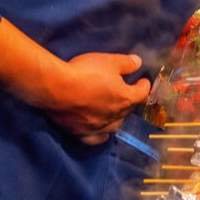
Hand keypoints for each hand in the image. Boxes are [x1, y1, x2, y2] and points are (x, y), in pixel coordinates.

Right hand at [33, 53, 150, 143]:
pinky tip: (101, 133)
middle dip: (130, 100)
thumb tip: (138, 63)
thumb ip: (126, 63)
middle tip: (126, 92)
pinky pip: (96, 138)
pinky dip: (101, 135)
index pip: (142, 93)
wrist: (56, 88)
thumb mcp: (109, 61)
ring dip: (117, 117)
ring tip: (114, 110)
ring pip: (114, 125)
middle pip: (128, 110)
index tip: (143, 81)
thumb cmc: (85, 73)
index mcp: (125, 98)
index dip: (144, 86)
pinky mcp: (82, 132)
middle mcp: (115, 116)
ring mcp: (99, 126)